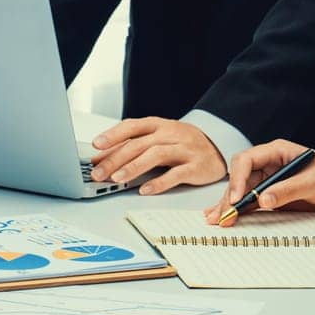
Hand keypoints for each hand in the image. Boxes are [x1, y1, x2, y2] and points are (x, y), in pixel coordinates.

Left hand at [89, 117, 226, 194]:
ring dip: (134, 167)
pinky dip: (160, 182)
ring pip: (156, 155)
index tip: (96, 145)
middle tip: (98, 172)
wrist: (218, 145)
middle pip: (139, 144)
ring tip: (117, 179)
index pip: (132, 127)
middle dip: (116, 159)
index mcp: (158, 125)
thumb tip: (100, 158)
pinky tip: (145, 190)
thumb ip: (130, 147)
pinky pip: (177, 174)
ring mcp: (184, 149)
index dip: (113, 135)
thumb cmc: (180, 142)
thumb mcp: (156, 139)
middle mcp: (170, 134)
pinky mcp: (196, 167)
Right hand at [204, 139, 314, 225]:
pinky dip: (238, 211)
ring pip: (242, 193)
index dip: (238, 179)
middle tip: (221, 216)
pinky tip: (225, 217)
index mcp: (277, 152)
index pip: (247, 161)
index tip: (237, 199)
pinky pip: (251, 204)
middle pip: (240, 179)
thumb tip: (263, 200)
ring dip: (228, 206)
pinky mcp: (272, 198)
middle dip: (229, 197)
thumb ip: (289, 190)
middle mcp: (269, 166)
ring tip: (215, 220)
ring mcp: (269, 182)